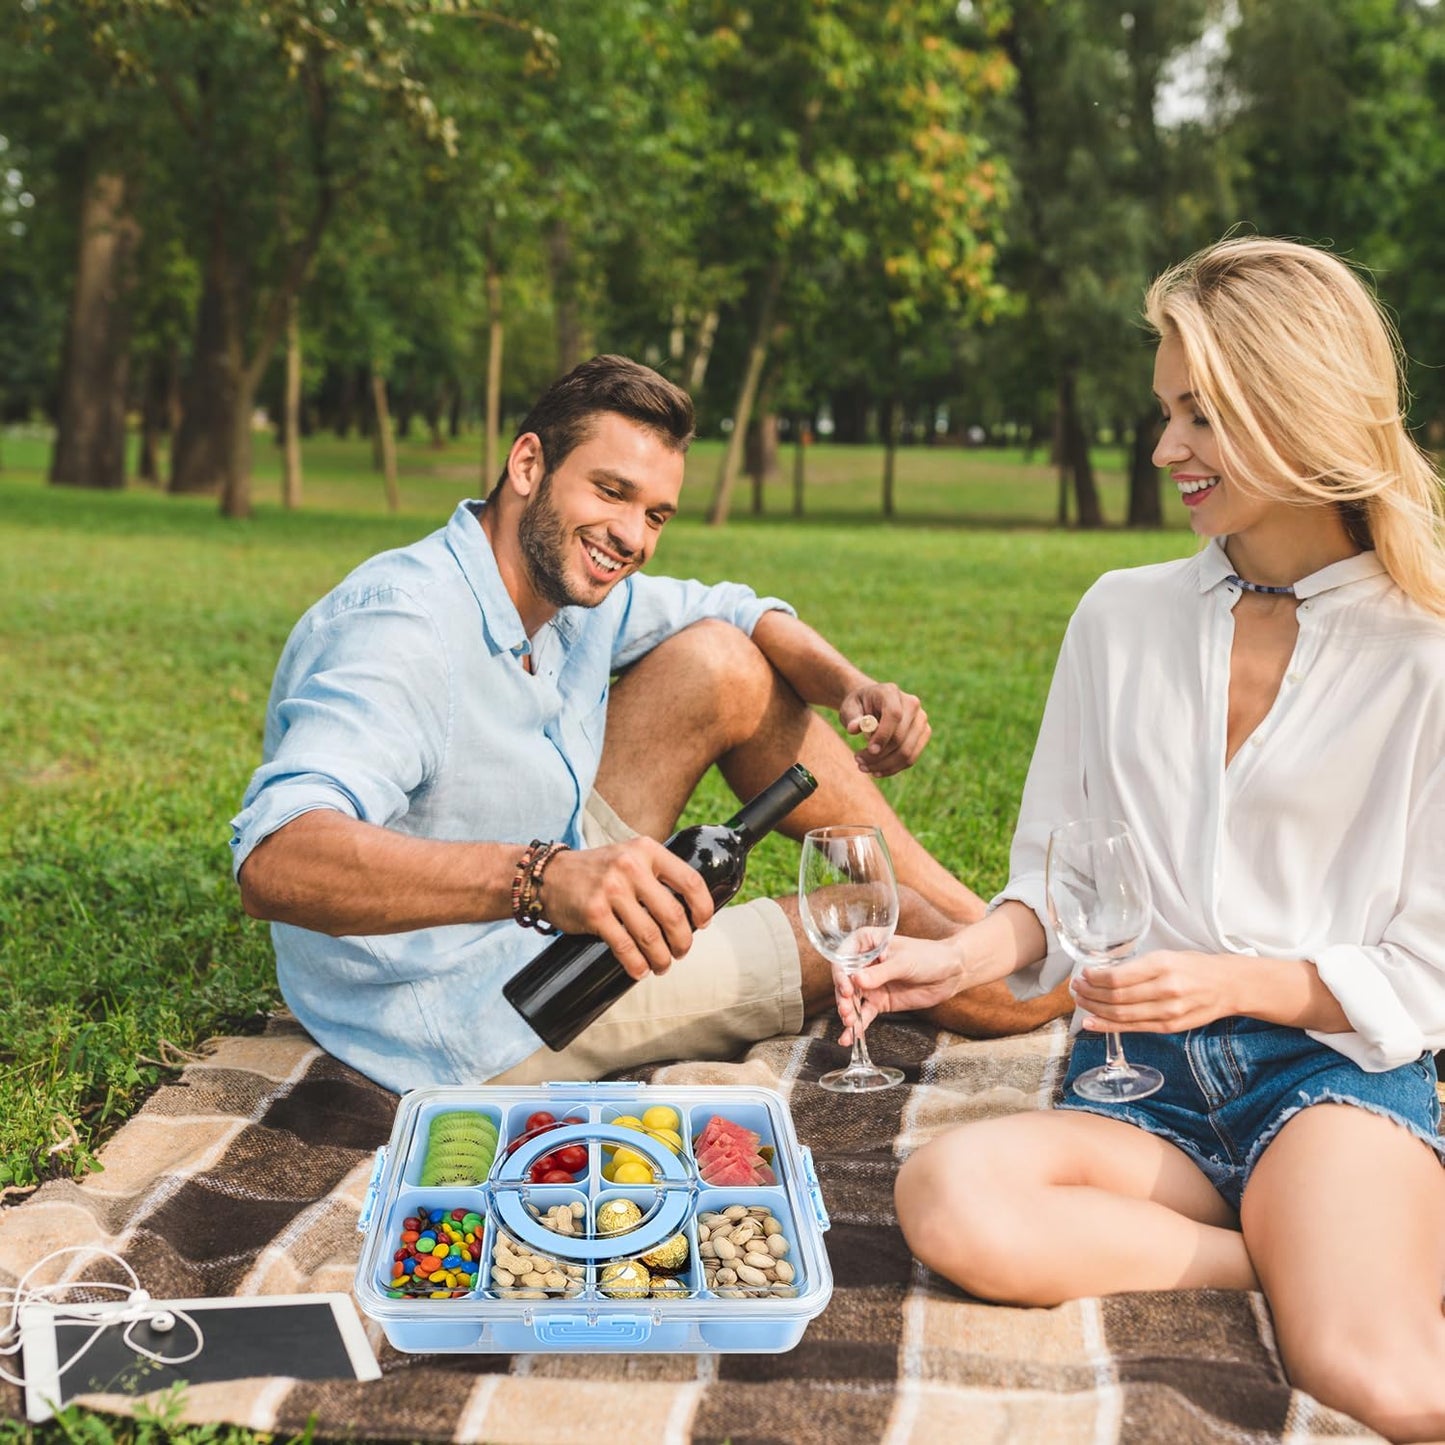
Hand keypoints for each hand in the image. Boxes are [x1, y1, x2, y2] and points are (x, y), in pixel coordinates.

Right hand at [538, 839, 714, 981]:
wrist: (548, 876)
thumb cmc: (596, 872)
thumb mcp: (629, 857)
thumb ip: (655, 873)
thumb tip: (690, 911)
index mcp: (646, 850)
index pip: (690, 880)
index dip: (703, 907)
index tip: (703, 923)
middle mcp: (630, 866)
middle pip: (673, 914)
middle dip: (682, 941)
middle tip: (681, 951)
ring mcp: (611, 889)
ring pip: (650, 935)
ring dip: (661, 958)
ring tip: (662, 965)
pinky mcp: (594, 912)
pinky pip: (625, 947)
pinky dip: (637, 965)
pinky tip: (640, 970)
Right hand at [835, 933, 966, 1044]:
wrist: (951, 973)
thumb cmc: (928, 956)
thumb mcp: (904, 962)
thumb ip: (880, 973)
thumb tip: (856, 980)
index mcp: (866, 943)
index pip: (843, 958)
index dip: (841, 974)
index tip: (847, 988)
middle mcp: (863, 964)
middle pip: (844, 982)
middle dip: (843, 998)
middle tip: (847, 1011)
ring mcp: (870, 984)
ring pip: (852, 1000)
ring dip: (848, 1013)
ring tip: (849, 1024)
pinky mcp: (879, 1002)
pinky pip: (864, 1015)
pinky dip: (857, 1026)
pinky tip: (849, 1038)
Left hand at [840, 682, 930, 776]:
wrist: (872, 703)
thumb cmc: (859, 706)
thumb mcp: (849, 708)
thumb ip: (852, 717)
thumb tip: (854, 728)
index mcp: (891, 692)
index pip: (894, 715)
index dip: (883, 735)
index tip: (869, 750)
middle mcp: (912, 704)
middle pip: (900, 737)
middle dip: (878, 756)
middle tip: (857, 760)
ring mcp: (921, 720)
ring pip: (907, 752)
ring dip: (884, 765)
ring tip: (863, 767)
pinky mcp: (923, 734)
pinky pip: (911, 758)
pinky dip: (893, 768)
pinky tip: (876, 771)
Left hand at [1071, 949, 1234, 1033]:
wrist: (1228, 986)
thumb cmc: (1195, 967)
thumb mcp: (1167, 955)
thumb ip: (1138, 966)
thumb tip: (1103, 974)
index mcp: (1163, 966)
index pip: (1118, 977)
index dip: (1094, 978)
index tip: (1083, 974)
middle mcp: (1165, 989)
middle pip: (1116, 997)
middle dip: (1090, 993)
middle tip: (1075, 988)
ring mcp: (1168, 1012)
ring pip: (1121, 1014)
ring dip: (1095, 1009)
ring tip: (1080, 1001)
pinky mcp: (1170, 1027)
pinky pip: (1133, 1028)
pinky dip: (1108, 1026)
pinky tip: (1092, 1022)